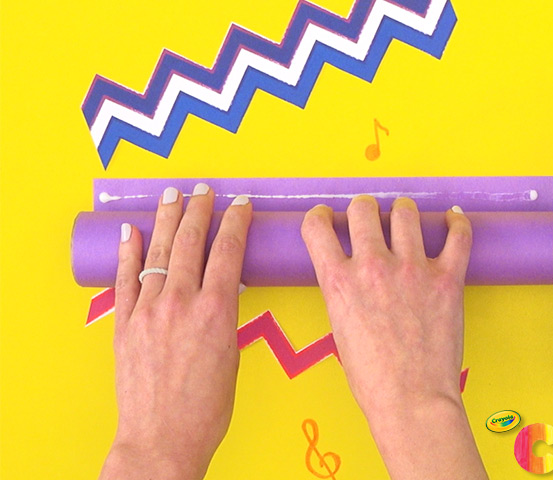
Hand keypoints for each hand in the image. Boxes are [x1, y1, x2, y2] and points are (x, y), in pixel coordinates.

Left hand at [99, 185, 251, 479]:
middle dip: (199, 209)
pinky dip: (128, 253)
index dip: (235, 221)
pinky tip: (132, 231)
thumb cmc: (205, 409)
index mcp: (216, 311)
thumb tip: (222, 293)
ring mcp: (149, 311)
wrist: (163, 440)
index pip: (228, 250)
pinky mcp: (126, 324)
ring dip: (167, 219)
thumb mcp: (231, 355)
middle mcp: (182, 303)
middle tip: (203, 189)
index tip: (240, 204)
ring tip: (171, 194)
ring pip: (159, 252)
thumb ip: (225, 317)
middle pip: (191, 241)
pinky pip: (125, 279)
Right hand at [301, 196, 486, 479]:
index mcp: (339, 280)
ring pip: (406, 211)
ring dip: (401, 211)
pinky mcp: (447, 278)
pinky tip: (451, 218)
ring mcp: (413, 269)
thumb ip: (342, 288)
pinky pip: (457, 235)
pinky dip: (455, 222)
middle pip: (363, 208)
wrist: (410, 399)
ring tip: (403, 219)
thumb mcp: (339, 326)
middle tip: (368, 219)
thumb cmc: (372, 375)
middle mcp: (373, 266)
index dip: (320, 216)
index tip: (328, 217)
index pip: (317, 226)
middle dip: (362, 209)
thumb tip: (351, 267)